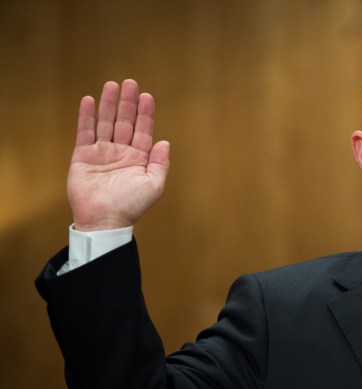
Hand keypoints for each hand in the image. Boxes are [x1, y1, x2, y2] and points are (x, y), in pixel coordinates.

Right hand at [67, 79, 169, 230]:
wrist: (105, 219)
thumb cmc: (131, 206)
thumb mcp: (153, 185)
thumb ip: (160, 163)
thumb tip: (165, 142)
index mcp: (139, 159)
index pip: (143, 130)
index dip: (145, 113)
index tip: (147, 96)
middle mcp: (121, 153)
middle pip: (124, 121)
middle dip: (127, 103)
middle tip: (130, 83)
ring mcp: (102, 153)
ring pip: (106, 123)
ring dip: (108, 104)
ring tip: (111, 85)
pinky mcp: (83, 156)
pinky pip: (85, 132)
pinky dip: (87, 116)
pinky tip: (89, 100)